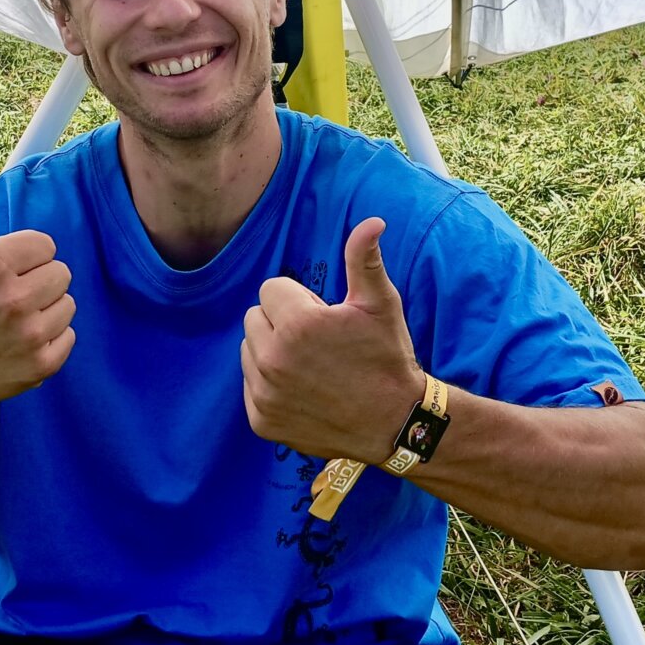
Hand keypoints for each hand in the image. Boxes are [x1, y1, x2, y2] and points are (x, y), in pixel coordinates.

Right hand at [0, 173, 74, 409]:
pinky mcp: (40, 365)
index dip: (26, 256)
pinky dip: (51, 339)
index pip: (45, 245)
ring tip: (15, 318)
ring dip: (46, 309)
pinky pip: (69, 337)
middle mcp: (14, 300)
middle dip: (38, 280)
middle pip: (62, 273)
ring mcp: (29, 335)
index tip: (5, 270)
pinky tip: (22, 341)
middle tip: (10, 295)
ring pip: (68, 305)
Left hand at [241, 218, 425, 461]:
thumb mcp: (380, 304)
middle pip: (254, 318)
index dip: (300, 300)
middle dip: (281, 323)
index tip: (324, 318)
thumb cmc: (388, 358)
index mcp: (298, 324)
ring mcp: (265, 393)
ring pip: (248, 351)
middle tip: (318, 342)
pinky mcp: (262, 420)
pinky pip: (250, 385)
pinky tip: (304, 390)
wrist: (396, 424)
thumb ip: (364, 260)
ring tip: (311, 366)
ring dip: (272, 352)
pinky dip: (269, 385)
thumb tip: (372, 221)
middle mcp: (273, 359)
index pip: (271, 289)